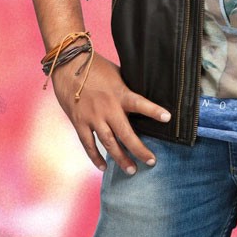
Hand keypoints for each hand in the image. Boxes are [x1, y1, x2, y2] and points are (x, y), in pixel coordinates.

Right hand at [51, 52, 171, 174]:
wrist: (68, 65)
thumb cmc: (96, 68)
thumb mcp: (117, 75)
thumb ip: (127, 90)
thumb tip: (140, 102)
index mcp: (119, 93)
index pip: (140, 103)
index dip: (154, 110)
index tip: (168, 118)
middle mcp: (107, 108)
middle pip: (125, 133)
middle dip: (139, 149)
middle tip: (151, 162)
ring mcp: (92, 117)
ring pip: (108, 143)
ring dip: (120, 158)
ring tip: (131, 170)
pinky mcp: (79, 123)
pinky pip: (88, 144)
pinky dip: (95, 157)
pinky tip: (103, 167)